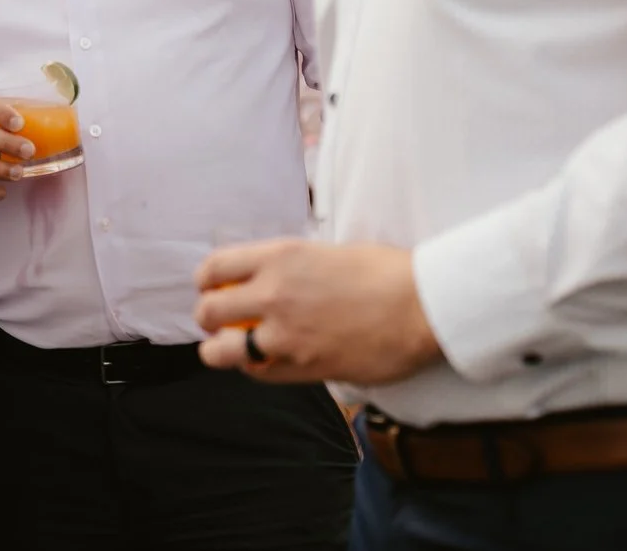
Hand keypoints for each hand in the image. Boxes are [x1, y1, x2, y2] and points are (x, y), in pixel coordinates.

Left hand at [193, 239, 441, 384]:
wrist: (421, 306)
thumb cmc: (385, 273)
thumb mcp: (326, 251)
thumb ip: (291, 266)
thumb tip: (270, 276)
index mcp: (280, 257)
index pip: (215, 267)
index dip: (206, 280)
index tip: (212, 286)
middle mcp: (274, 294)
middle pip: (209, 311)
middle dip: (208, 317)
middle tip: (219, 320)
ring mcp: (286, 336)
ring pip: (221, 352)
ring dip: (221, 351)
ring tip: (232, 348)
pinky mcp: (303, 369)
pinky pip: (259, 375)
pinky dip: (256, 370)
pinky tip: (267, 362)